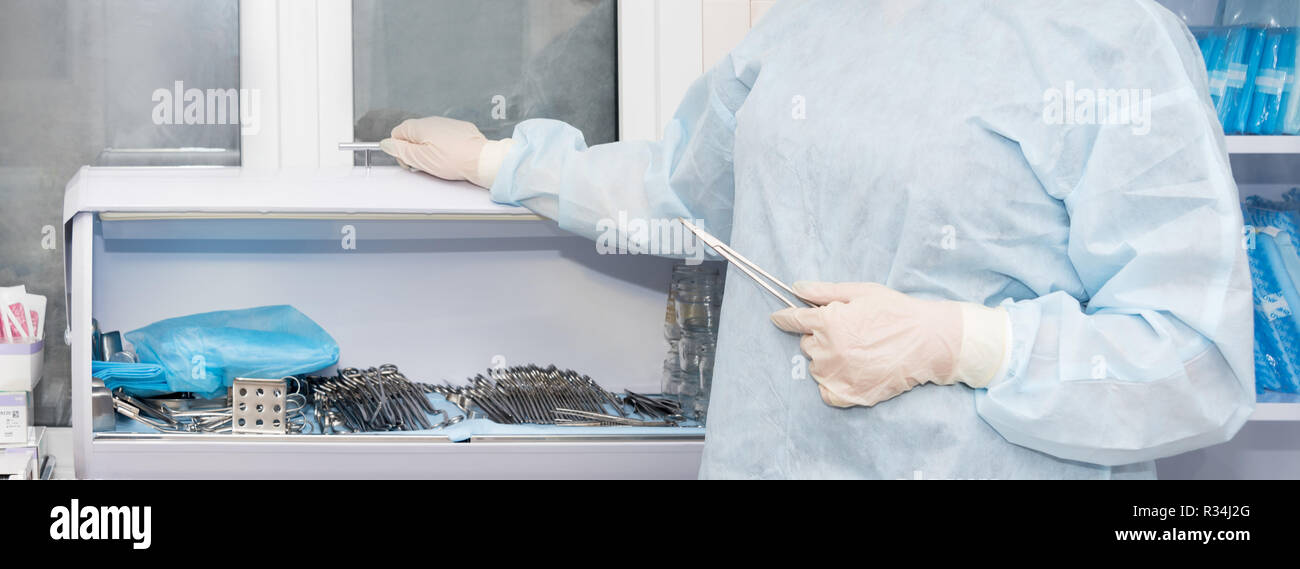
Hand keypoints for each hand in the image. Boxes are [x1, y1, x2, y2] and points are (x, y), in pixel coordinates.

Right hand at [379, 117, 513, 187]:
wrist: (481, 159)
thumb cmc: (453, 160)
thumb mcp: (421, 159)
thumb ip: (401, 150)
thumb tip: (386, 144)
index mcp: (419, 126)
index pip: (397, 133)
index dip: (400, 150)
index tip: (409, 162)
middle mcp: (432, 120)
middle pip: (413, 135)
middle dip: (414, 150)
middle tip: (424, 165)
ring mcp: (446, 124)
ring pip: (428, 136)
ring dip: (428, 149)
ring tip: (439, 162)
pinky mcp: (459, 129)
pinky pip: (444, 137)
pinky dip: (443, 146)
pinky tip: (450, 157)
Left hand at [770, 282, 1005, 407]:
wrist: (929, 342)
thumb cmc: (896, 312)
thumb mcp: (861, 293)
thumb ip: (824, 291)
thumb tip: (795, 288)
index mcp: (828, 322)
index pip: (793, 320)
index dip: (784, 318)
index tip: (778, 318)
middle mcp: (827, 350)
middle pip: (807, 344)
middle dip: (820, 337)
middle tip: (848, 333)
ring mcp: (837, 375)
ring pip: (817, 367)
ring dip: (828, 360)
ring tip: (858, 352)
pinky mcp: (848, 396)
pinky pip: (826, 392)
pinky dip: (834, 384)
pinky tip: (854, 372)